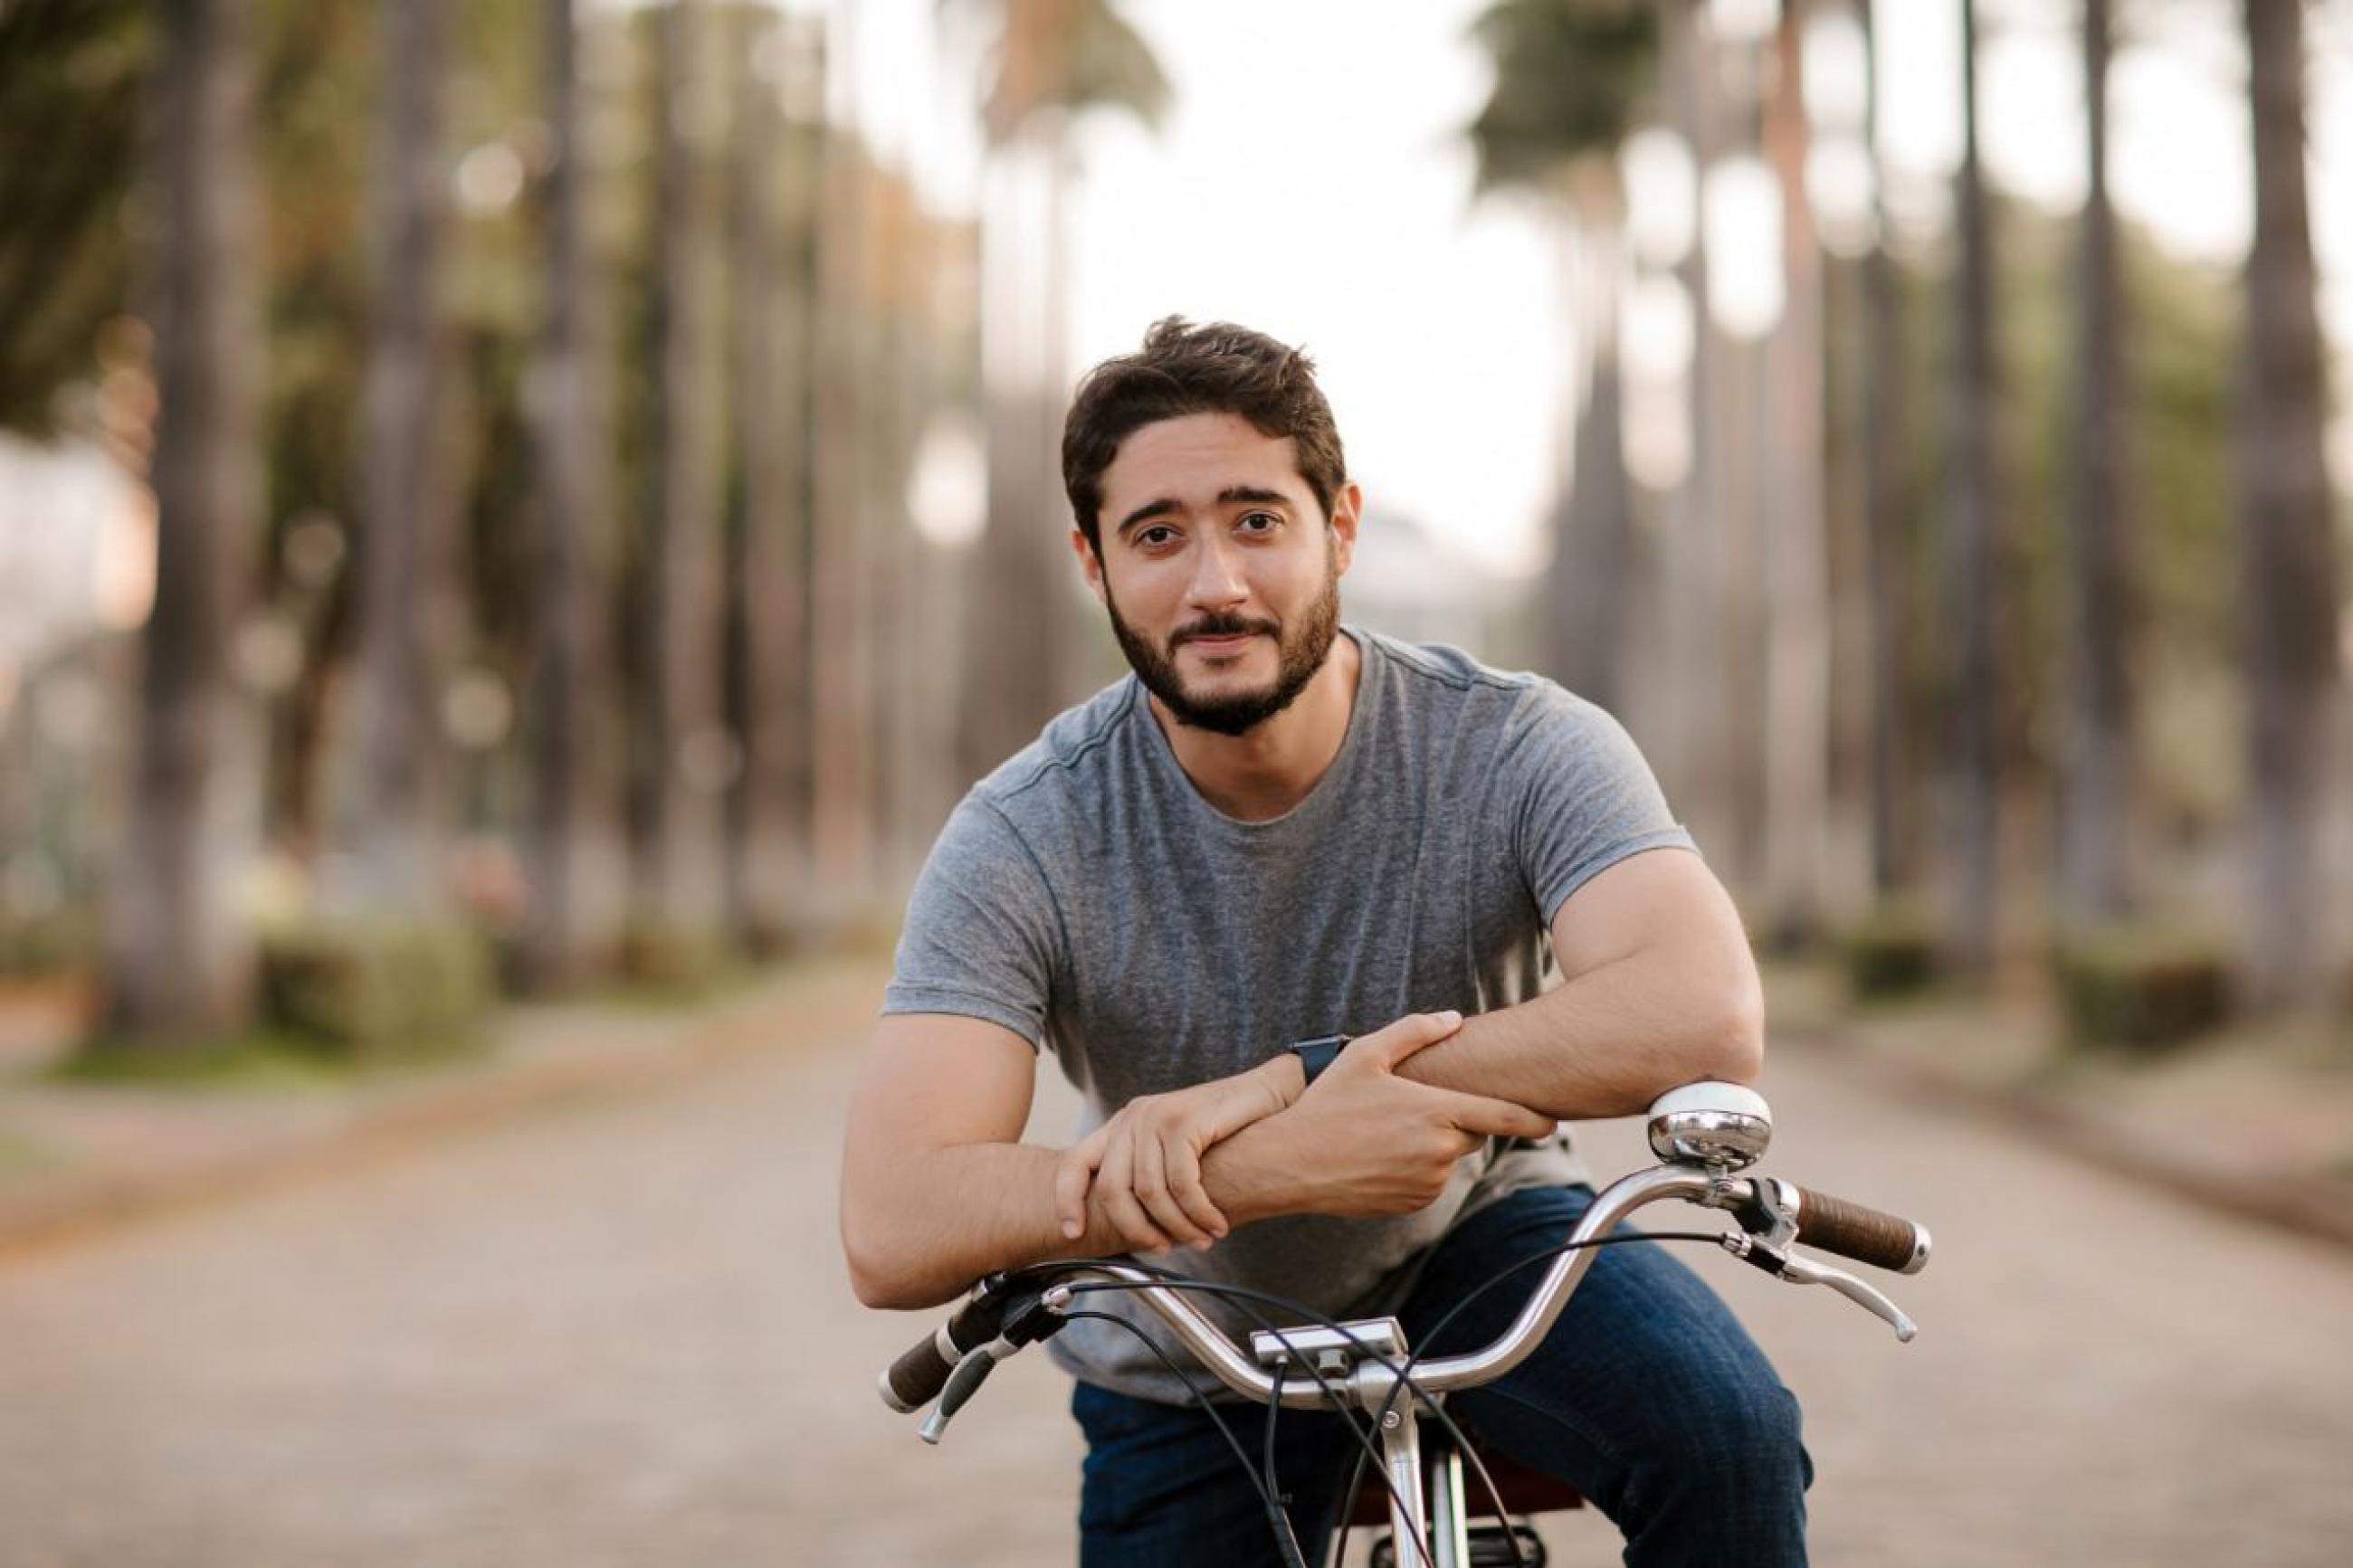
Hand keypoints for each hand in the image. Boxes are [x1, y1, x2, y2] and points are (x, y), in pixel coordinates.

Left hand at [1054, 1055, 1303, 1254]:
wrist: (1266, 1097)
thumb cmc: (1224, 1134)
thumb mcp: (1174, 1152)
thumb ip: (1149, 1176)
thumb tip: (1135, 1230)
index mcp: (1122, 1126)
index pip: (1075, 1163)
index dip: (1068, 1201)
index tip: (1072, 1234)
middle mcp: (1132, 1118)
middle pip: (1111, 1189)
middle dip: (1136, 1230)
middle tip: (1163, 1249)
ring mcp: (1155, 1116)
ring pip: (1150, 1193)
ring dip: (1179, 1226)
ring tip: (1202, 1240)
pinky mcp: (1183, 1120)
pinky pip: (1181, 1184)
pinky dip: (1199, 1213)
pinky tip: (1216, 1224)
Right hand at [1254, 1010, 1558, 1217]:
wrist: (1291, 1162)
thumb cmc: (1326, 1104)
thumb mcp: (1365, 1054)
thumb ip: (1414, 1032)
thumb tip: (1452, 1019)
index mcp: (1435, 1111)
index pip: (1504, 1117)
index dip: (1534, 1119)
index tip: (1552, 1120)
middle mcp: (1439, 1151)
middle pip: (1474, 1133)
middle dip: (1458, 1119)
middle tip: (1414, 1107)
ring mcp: (1428, 1182)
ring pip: (1450, 1157)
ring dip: (1435, 1144)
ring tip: (1385, 1131)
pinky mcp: (1413, 1203)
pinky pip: (1431, 1181)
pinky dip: (1418, 1167)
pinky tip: (1380, 1154)